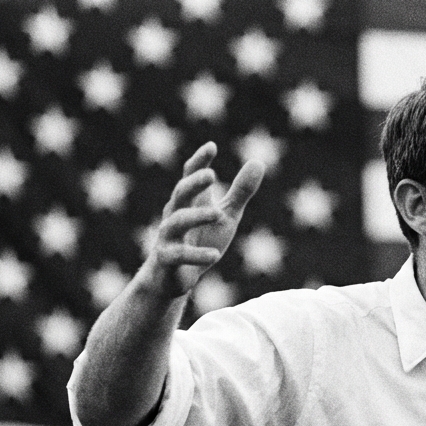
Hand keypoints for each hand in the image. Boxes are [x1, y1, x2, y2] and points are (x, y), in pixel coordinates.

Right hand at [140, 143, 263, 297]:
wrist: (174, 278)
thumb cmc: (201, 240)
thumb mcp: (226, 216)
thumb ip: (240, 192)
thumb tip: (258, 162)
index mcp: (190, 201)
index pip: (190, 175)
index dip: (199, 161)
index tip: (211, 147)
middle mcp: (175, 214)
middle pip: (180, 193)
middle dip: (193, 183)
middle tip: (211, 175)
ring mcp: (169, 237)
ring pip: (177, 222)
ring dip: (197, 216)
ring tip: (218, 214)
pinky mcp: (167, 259)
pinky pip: (179, 255)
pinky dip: (196, 254)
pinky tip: (215, 255)